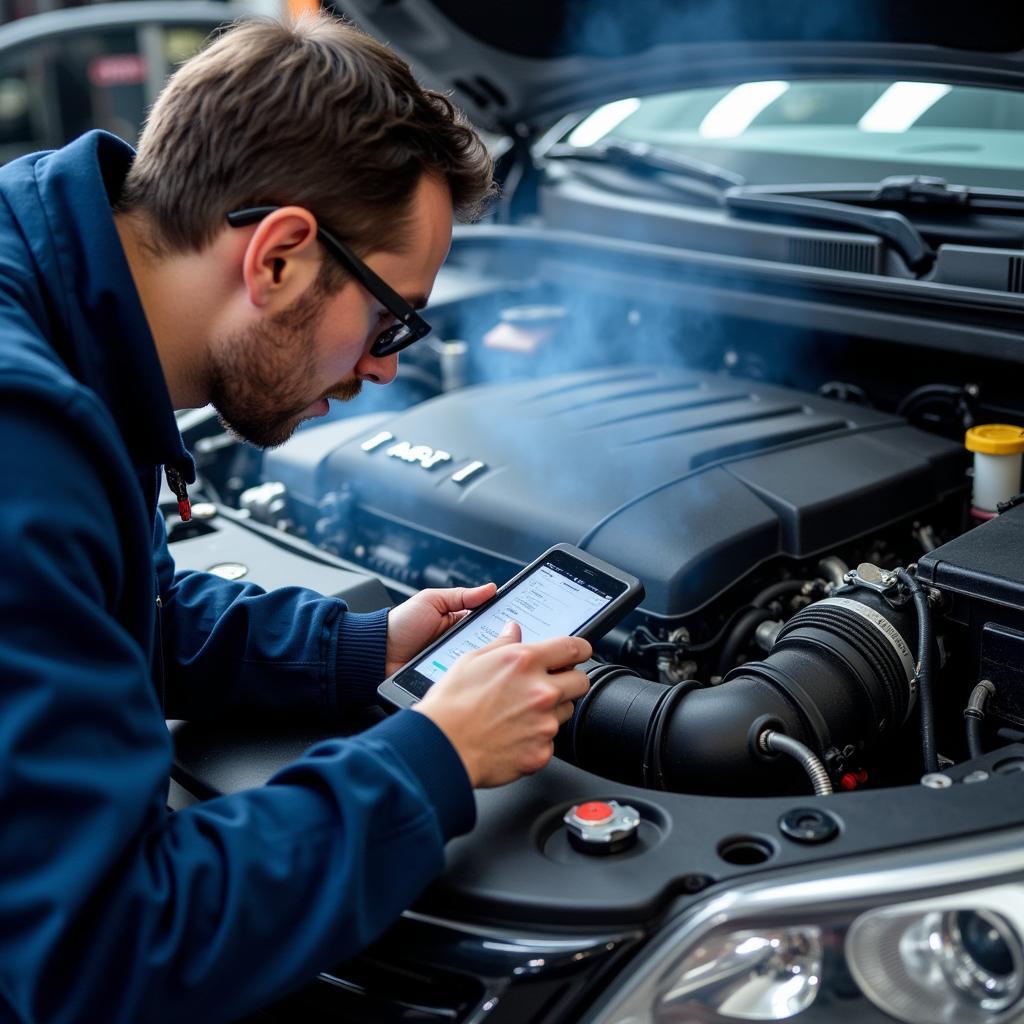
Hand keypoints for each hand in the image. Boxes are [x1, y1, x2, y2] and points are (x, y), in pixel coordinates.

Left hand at [384, 583, 496, 677]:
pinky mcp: (446, 677)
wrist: (378, 652)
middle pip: (487, 642)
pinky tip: (473, 671)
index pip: (488, 621)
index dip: (502, 620)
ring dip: (484, 658)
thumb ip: (461, 595)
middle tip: (507, 639)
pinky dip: (468, 674)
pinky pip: (463, 676)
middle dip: (497, 641)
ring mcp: (453, 660)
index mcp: (458, 621)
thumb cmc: (401, 624)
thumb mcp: (431, 601)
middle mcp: (459, 641)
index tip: (516, 619)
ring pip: (478, 661)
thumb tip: (490, 588)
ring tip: (489, 655)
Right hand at [413, 622, 591, 787]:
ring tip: (519, 713)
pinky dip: (537, 739)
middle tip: (546, 686)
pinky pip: (550, 742)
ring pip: (565, 712)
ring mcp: (544, 724)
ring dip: (551, 710)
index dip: (580, 649)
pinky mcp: (541, 752)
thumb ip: (501, 644)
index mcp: (525, 662)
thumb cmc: (450, 705)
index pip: (574, 648)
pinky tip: (514, 735)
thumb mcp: (471, 660)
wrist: (441, 748)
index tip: (578, 653)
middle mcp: (541, 691)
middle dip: (568, 681)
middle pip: (581, 681)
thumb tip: (513, 631)